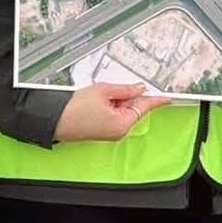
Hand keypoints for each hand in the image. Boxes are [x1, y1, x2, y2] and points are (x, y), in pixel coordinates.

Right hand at [54, 82, 168, 142]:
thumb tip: (139, 88)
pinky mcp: (103, 132)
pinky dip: (111, 106)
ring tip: (100, 96)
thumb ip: (126, 89)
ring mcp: (111, 133)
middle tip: (113, 89)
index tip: (168, 97)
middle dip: (127, 96)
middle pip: (133, 107)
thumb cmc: (74, 109)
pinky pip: (114, 115)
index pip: (145, 107)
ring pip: (123, 110)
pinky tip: (98, 101)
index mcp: (123, 123)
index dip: (156, 99)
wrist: (53, 120)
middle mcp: (119, 131)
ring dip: (117, 100)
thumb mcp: (104, 91)